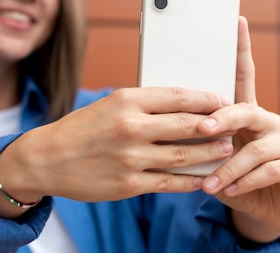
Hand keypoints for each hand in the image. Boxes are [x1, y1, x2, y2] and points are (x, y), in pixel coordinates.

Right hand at [0, 87, 233, 206]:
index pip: (177, 96)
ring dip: (211, 153)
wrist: (47, 159)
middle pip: (187, 125)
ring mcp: (131, 158)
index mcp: (125, 100)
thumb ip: (141, 106)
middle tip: (233, 125)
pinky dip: (192, 180)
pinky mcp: (129, 184)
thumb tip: (179, 107)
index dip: (205, 98)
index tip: (222, 100)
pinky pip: (171, 182)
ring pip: (184, 155)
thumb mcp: (108, 105)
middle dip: (216, 125)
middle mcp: (130, 127)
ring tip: (227, 149)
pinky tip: (205, 178)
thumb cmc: (79, 129)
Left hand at [199, 17, 279, 241]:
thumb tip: (161, 112)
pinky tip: (230, 190)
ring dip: (229, 166)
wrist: (257, 209)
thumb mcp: (207, 153)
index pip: (243, 75)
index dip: (241, 48)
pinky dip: (247, 181)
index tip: (236, 21)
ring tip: (209, 181)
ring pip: (257, 147)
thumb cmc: (226, 174)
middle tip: (202, 129)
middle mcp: (269, 121)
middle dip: (222, 119)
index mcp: (245, 112)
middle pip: (247, 110)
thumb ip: (195, 134)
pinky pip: (272, 170)